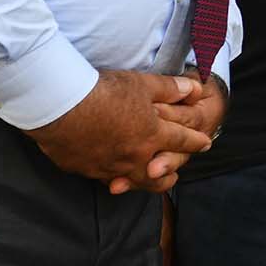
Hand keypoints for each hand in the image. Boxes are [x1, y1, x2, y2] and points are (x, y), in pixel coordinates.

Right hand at [25, 69, 212, 192]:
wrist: (60, 106)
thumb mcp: (143, 84)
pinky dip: (114, 177)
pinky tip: (113, 175)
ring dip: (143, 181)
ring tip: (148, 178)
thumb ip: (170, 89)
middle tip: (175, 174)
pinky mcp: (84, 169)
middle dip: (171, 174)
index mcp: (153, 135)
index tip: (205, 143)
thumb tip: (194, 89)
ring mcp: (108, 166)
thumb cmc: (104, 92)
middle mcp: (133, 156)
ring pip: (132, 181)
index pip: (182, 141)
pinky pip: (105, 178)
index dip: (196, 141)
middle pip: (159, 174)